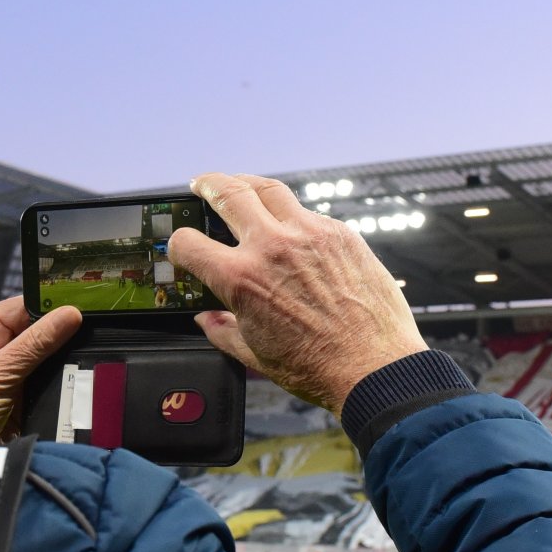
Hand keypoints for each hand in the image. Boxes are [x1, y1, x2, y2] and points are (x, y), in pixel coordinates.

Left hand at [0, 297, 81, 450]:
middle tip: (92, 339)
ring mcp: (10, 368)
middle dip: (63, 338)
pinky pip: (49, 380)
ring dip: (63, 363)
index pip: (26, 305)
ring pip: (49, 356)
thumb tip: (71, 314)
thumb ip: (36, 344)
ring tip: (87, 362)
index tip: (85, 309)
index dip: (55, 307)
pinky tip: (77, 382)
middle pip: (41, 330)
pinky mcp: (22, 392)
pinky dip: (61, 383)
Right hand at [168, 172, 426, 413]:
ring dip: (248, 183)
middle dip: (208, 185)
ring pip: (270, 189)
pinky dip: (291, 215)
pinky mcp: (340, 234)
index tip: (183, 247)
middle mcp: (272, 246)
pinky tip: (290, 227)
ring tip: (241, 185)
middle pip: (228, 192)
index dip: (177, 245)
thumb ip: (223, 331)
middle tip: (202, 185)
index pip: (188, 243)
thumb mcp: (254, 355)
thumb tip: (208, 319)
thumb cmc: (318, 367)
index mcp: (241, 278)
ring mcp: (309, 234)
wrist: (374, 368)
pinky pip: (307, 213)